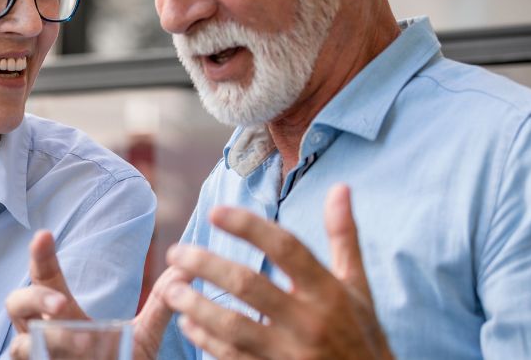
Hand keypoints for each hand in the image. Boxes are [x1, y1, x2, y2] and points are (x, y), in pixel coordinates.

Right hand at [4, 231, 191, 359]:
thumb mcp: (143, 336)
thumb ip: (159, 304)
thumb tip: (185, 269)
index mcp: (60, 313)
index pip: (45, 277)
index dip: (41, 256)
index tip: (44, 235)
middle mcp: (41, 332)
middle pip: (17, 303)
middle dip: (35, 297)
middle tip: (61, 303)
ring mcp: (37, 356)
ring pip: (20, 343)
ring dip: (50, 340)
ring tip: (82, 343)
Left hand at [163, 184, 393, 359]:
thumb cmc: (360, 334)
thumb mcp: (357, 287)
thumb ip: (344, 238)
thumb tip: (340, 187)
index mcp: (329, 292)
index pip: (286, 248)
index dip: (249, 227)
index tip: (214, 212)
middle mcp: (309, 322)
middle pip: (249, 285)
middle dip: (206, 265)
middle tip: (175, 252)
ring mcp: (290, 354)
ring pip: (232, 326)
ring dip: (196, 305)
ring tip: (170, 289)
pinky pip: (231, 357)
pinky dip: (205, 340)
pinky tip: (187, 323)